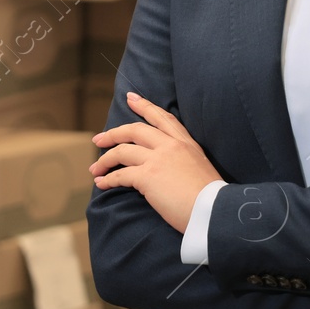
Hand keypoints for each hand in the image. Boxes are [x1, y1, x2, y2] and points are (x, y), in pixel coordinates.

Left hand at [91, 91, 221, 233]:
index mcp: (185, 142)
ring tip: (95, 169)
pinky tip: (102, 184)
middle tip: (99, 139)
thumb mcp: (200, 166)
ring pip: (123, 151)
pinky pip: (120, 174)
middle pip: (134, 130)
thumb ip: (183, 159)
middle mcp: (170, 146)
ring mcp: (158, 159)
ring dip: (105, 159)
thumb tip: (167, 166)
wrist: (214, 210)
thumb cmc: (210, 197)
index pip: (161, 117)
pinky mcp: (148, 176)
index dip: (144, 106)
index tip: (130, 98)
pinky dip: (108, 179)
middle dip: (113, 133)